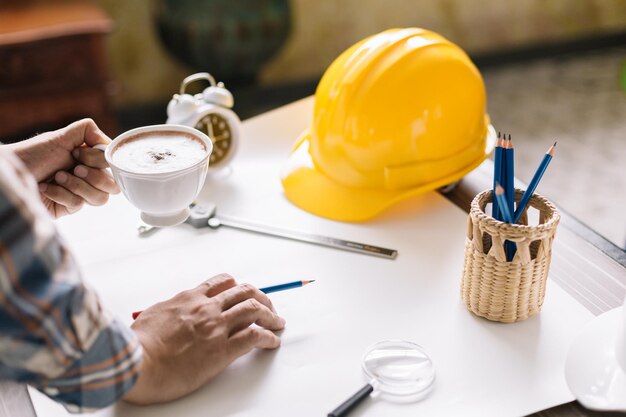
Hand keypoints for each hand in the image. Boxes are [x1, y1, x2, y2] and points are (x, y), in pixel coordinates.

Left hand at [8, 119, 119, 217]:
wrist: (11, 174)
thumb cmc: (32, 154)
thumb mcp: (60, 136)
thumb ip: (87, 130)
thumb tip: (108, 142)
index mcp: (89, 159)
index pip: (113, 165)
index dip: (99, 161)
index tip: (77, 153)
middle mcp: (88, 176)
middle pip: (113, 185)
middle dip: (92, 176)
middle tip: (73, 168)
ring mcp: (80, 193)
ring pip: (100, 198)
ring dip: (76, 185)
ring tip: (57, 177)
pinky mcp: (69, 207)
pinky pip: (78, 204)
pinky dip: (60, 194)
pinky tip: (46, 188)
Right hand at [124, 274, 285, 404]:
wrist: (135, 362)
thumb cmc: (137, 344)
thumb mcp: (153, 315)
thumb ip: (170, 310)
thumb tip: (174, 313)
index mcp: (190, 298)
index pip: (223, 282)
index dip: (239, 287)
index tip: (246, 293)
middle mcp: (207, 308)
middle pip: (245, 291)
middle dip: (262, 297)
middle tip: (269, 307)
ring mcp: (216, 327)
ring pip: (254, 308)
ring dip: (271, 315)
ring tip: (278, 322)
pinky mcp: (222, 350)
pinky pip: (254, 337)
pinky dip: (268, 337)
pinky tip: (272, 341)